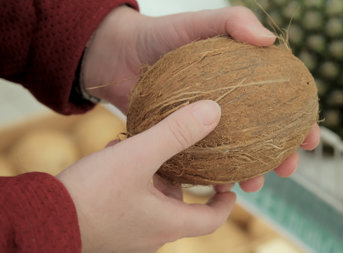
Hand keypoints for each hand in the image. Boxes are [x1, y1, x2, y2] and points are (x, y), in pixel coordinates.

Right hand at [57, 100, 234, 251]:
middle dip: (176, 177)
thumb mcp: (138, 156)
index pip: (211, 220)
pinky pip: (130, 203)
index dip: (224, 203)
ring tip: (132, 149)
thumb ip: (176, 133)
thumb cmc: (92, 194)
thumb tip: (214, 112)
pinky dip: (129, 181)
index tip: (228, 187)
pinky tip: (111, 159)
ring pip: (151, 200)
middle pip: (178, 206)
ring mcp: (128, 234)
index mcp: (167, 223)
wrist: (40, 220)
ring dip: (148, 174)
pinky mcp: (108, 227)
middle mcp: (151, 234)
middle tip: (169, 153)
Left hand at [81, 6, 319, 191]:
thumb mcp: (198, 23)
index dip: (301, 121)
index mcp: (240, 80)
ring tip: (254, 186)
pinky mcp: (180, 140)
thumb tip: (271, 41)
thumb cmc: (158, 35)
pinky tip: (220, 187)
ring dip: (251, 173)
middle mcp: (227, 105)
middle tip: (288, 170)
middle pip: (265, 135)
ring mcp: (203, 125)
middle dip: (281, 156)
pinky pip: (204, 163)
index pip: (280, 102)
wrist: (115, 55)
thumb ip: (233, 22)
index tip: (312, 140)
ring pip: (237, 155)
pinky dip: (215, 177)